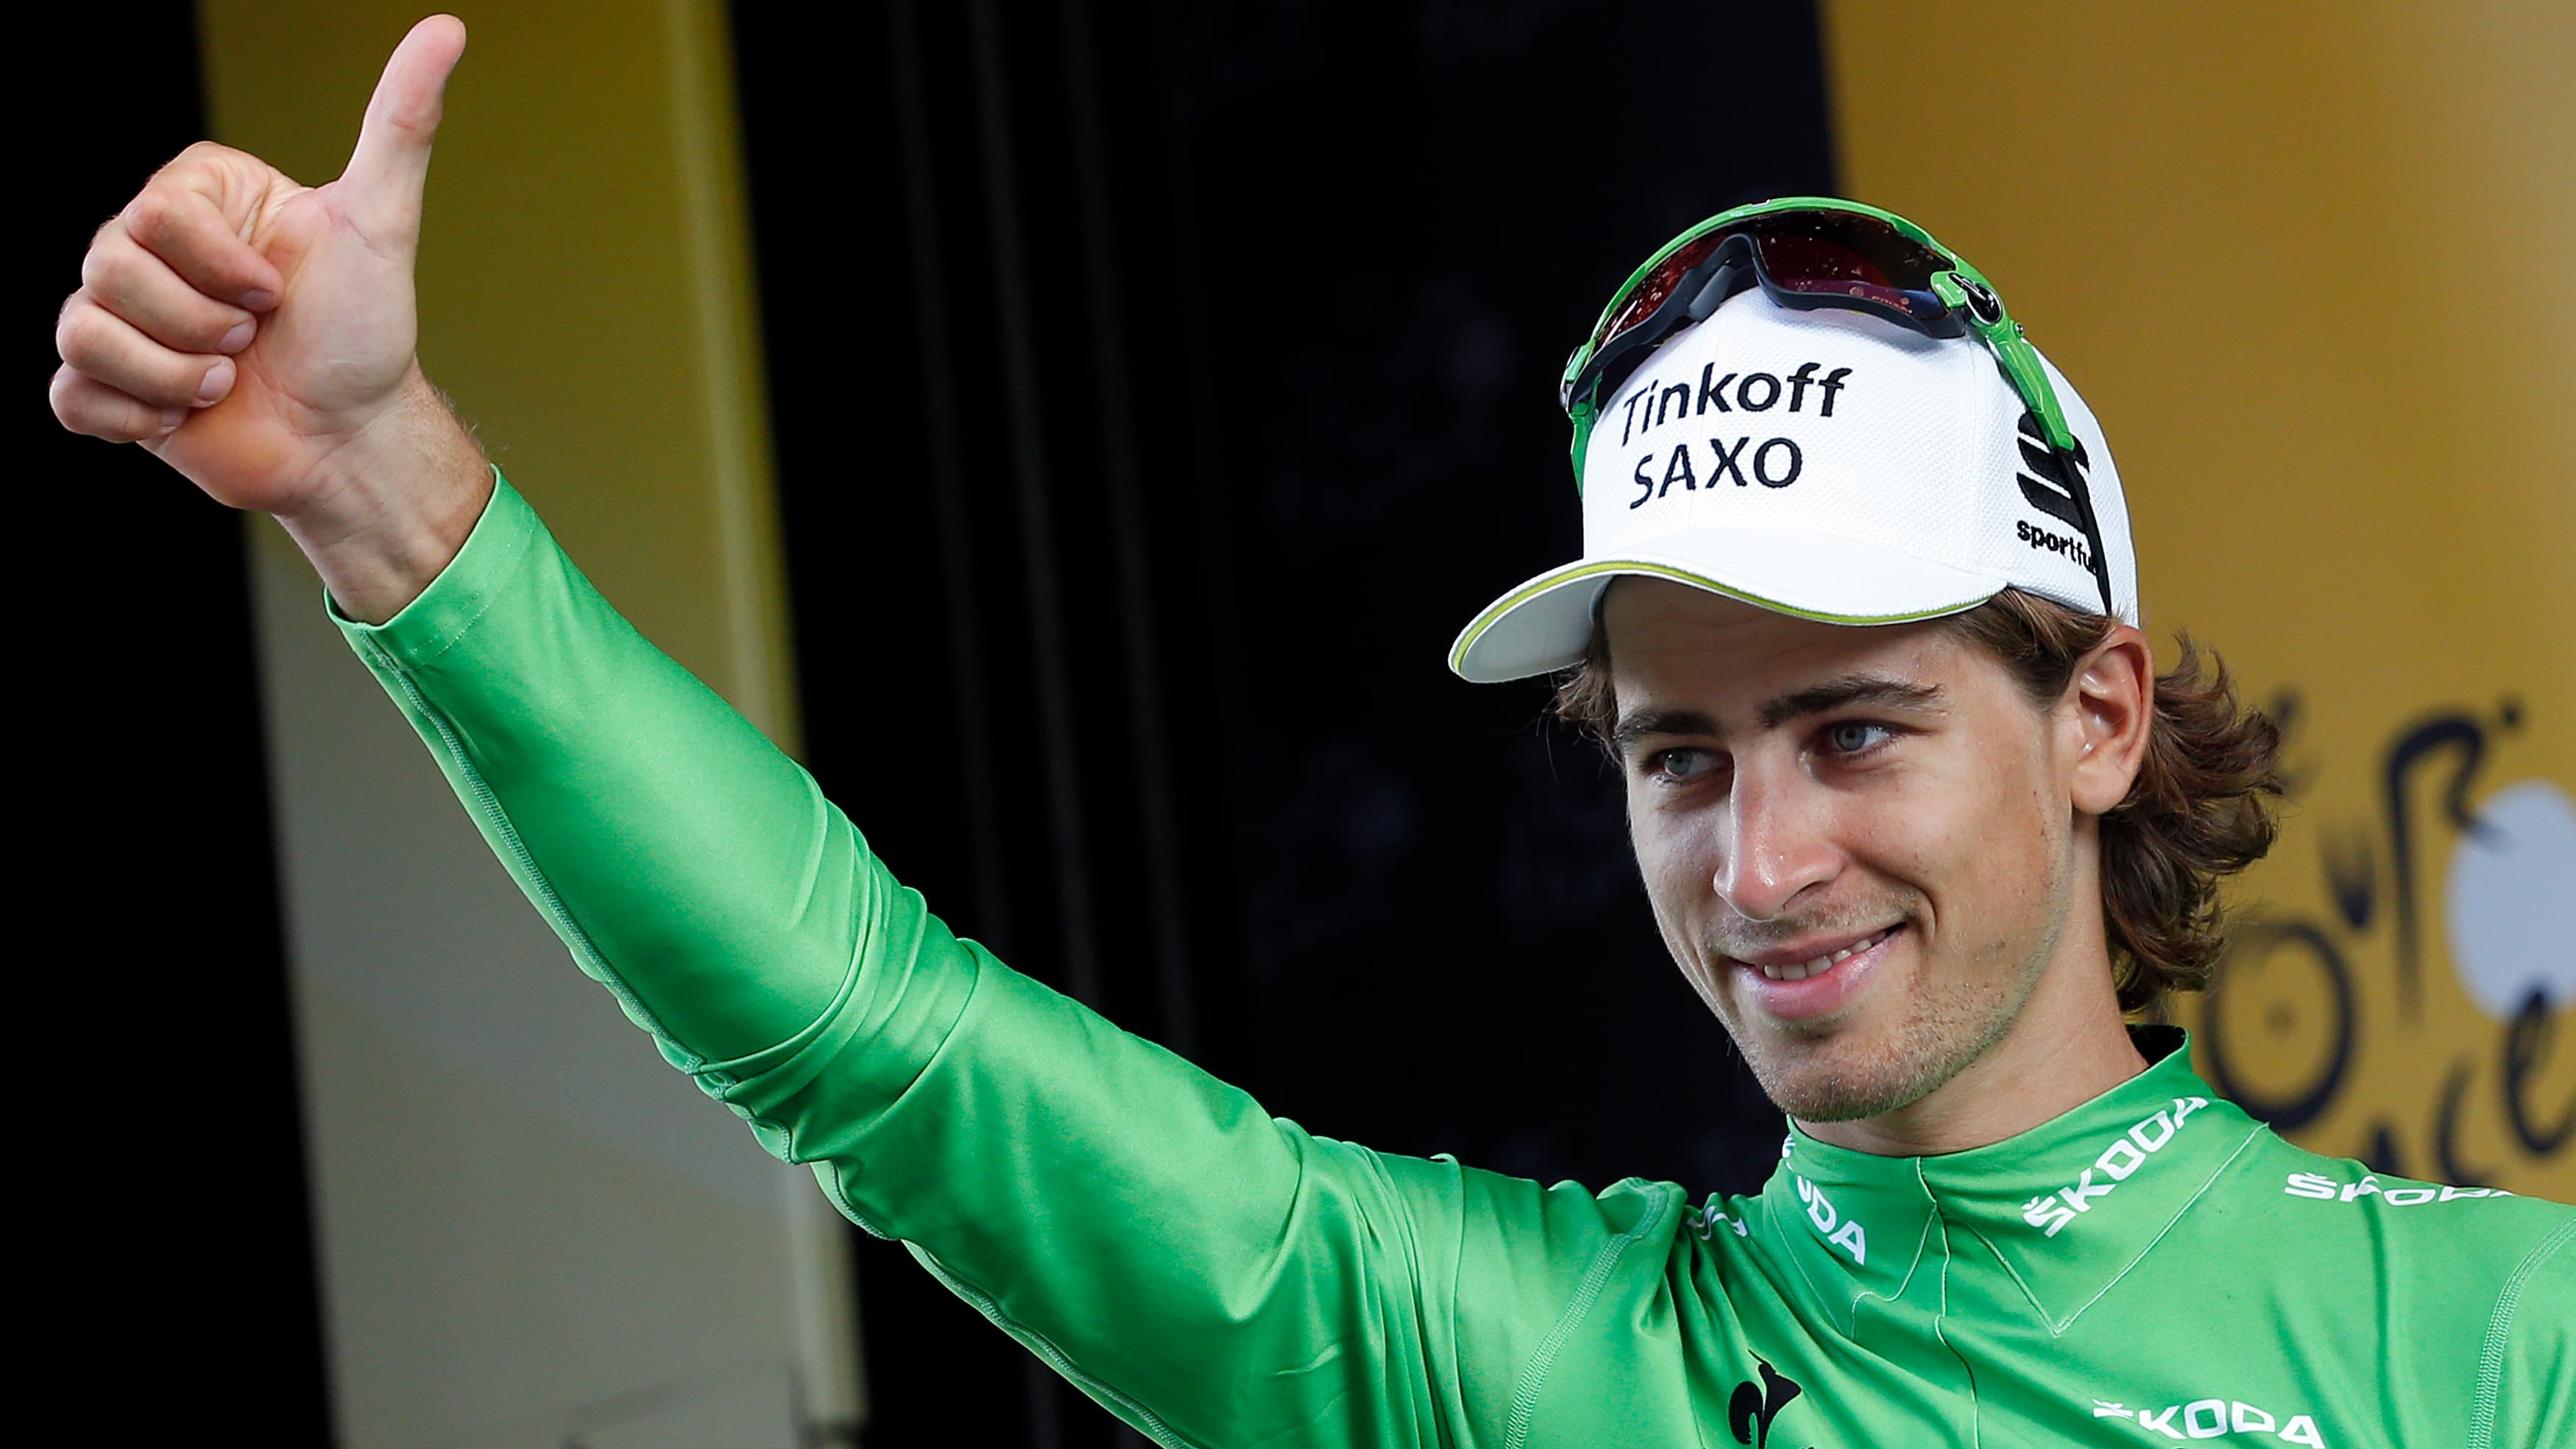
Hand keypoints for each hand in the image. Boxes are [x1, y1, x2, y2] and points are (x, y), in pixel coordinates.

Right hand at [51, 14, 490, 619]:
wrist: (350, 438)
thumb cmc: (363, 334)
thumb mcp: (381, 225)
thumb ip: (399, 126)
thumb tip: (445, 30)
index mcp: (195, 200)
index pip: (156, 215)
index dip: (223, 269)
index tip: (277, 293)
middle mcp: (146, 249)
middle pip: (110, 269)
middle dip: (203, 325)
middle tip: (254, 342)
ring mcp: (120, 317)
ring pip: (86, 334)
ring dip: (176, 377)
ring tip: (229, 382)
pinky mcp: (107, 387)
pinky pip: (72, 396)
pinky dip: (137, 417)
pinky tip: (187, 417)